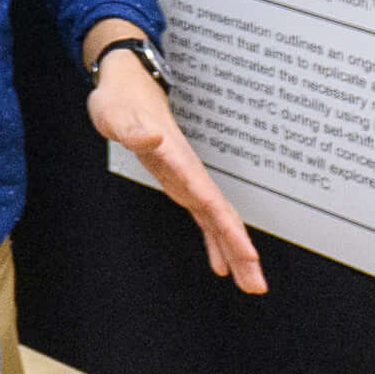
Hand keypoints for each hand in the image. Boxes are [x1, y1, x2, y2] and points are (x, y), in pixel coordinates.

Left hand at [85, 39, 264, 294]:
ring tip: (250, 284)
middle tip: (257, 286)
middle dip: (242, 252)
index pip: (212, 203)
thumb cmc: (121, 101)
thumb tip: (151, 137)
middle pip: (223, 219)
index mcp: (180, 163)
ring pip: (218, 223)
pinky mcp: (180, 184)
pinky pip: (204, 219)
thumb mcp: (117, 115)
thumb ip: (133, 129)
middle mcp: (190, 176)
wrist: (128, 87)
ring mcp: (188, 181)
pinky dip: (214, 242)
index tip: (248, 255)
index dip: (231, 231)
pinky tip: (220, 265)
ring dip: (234, 253)